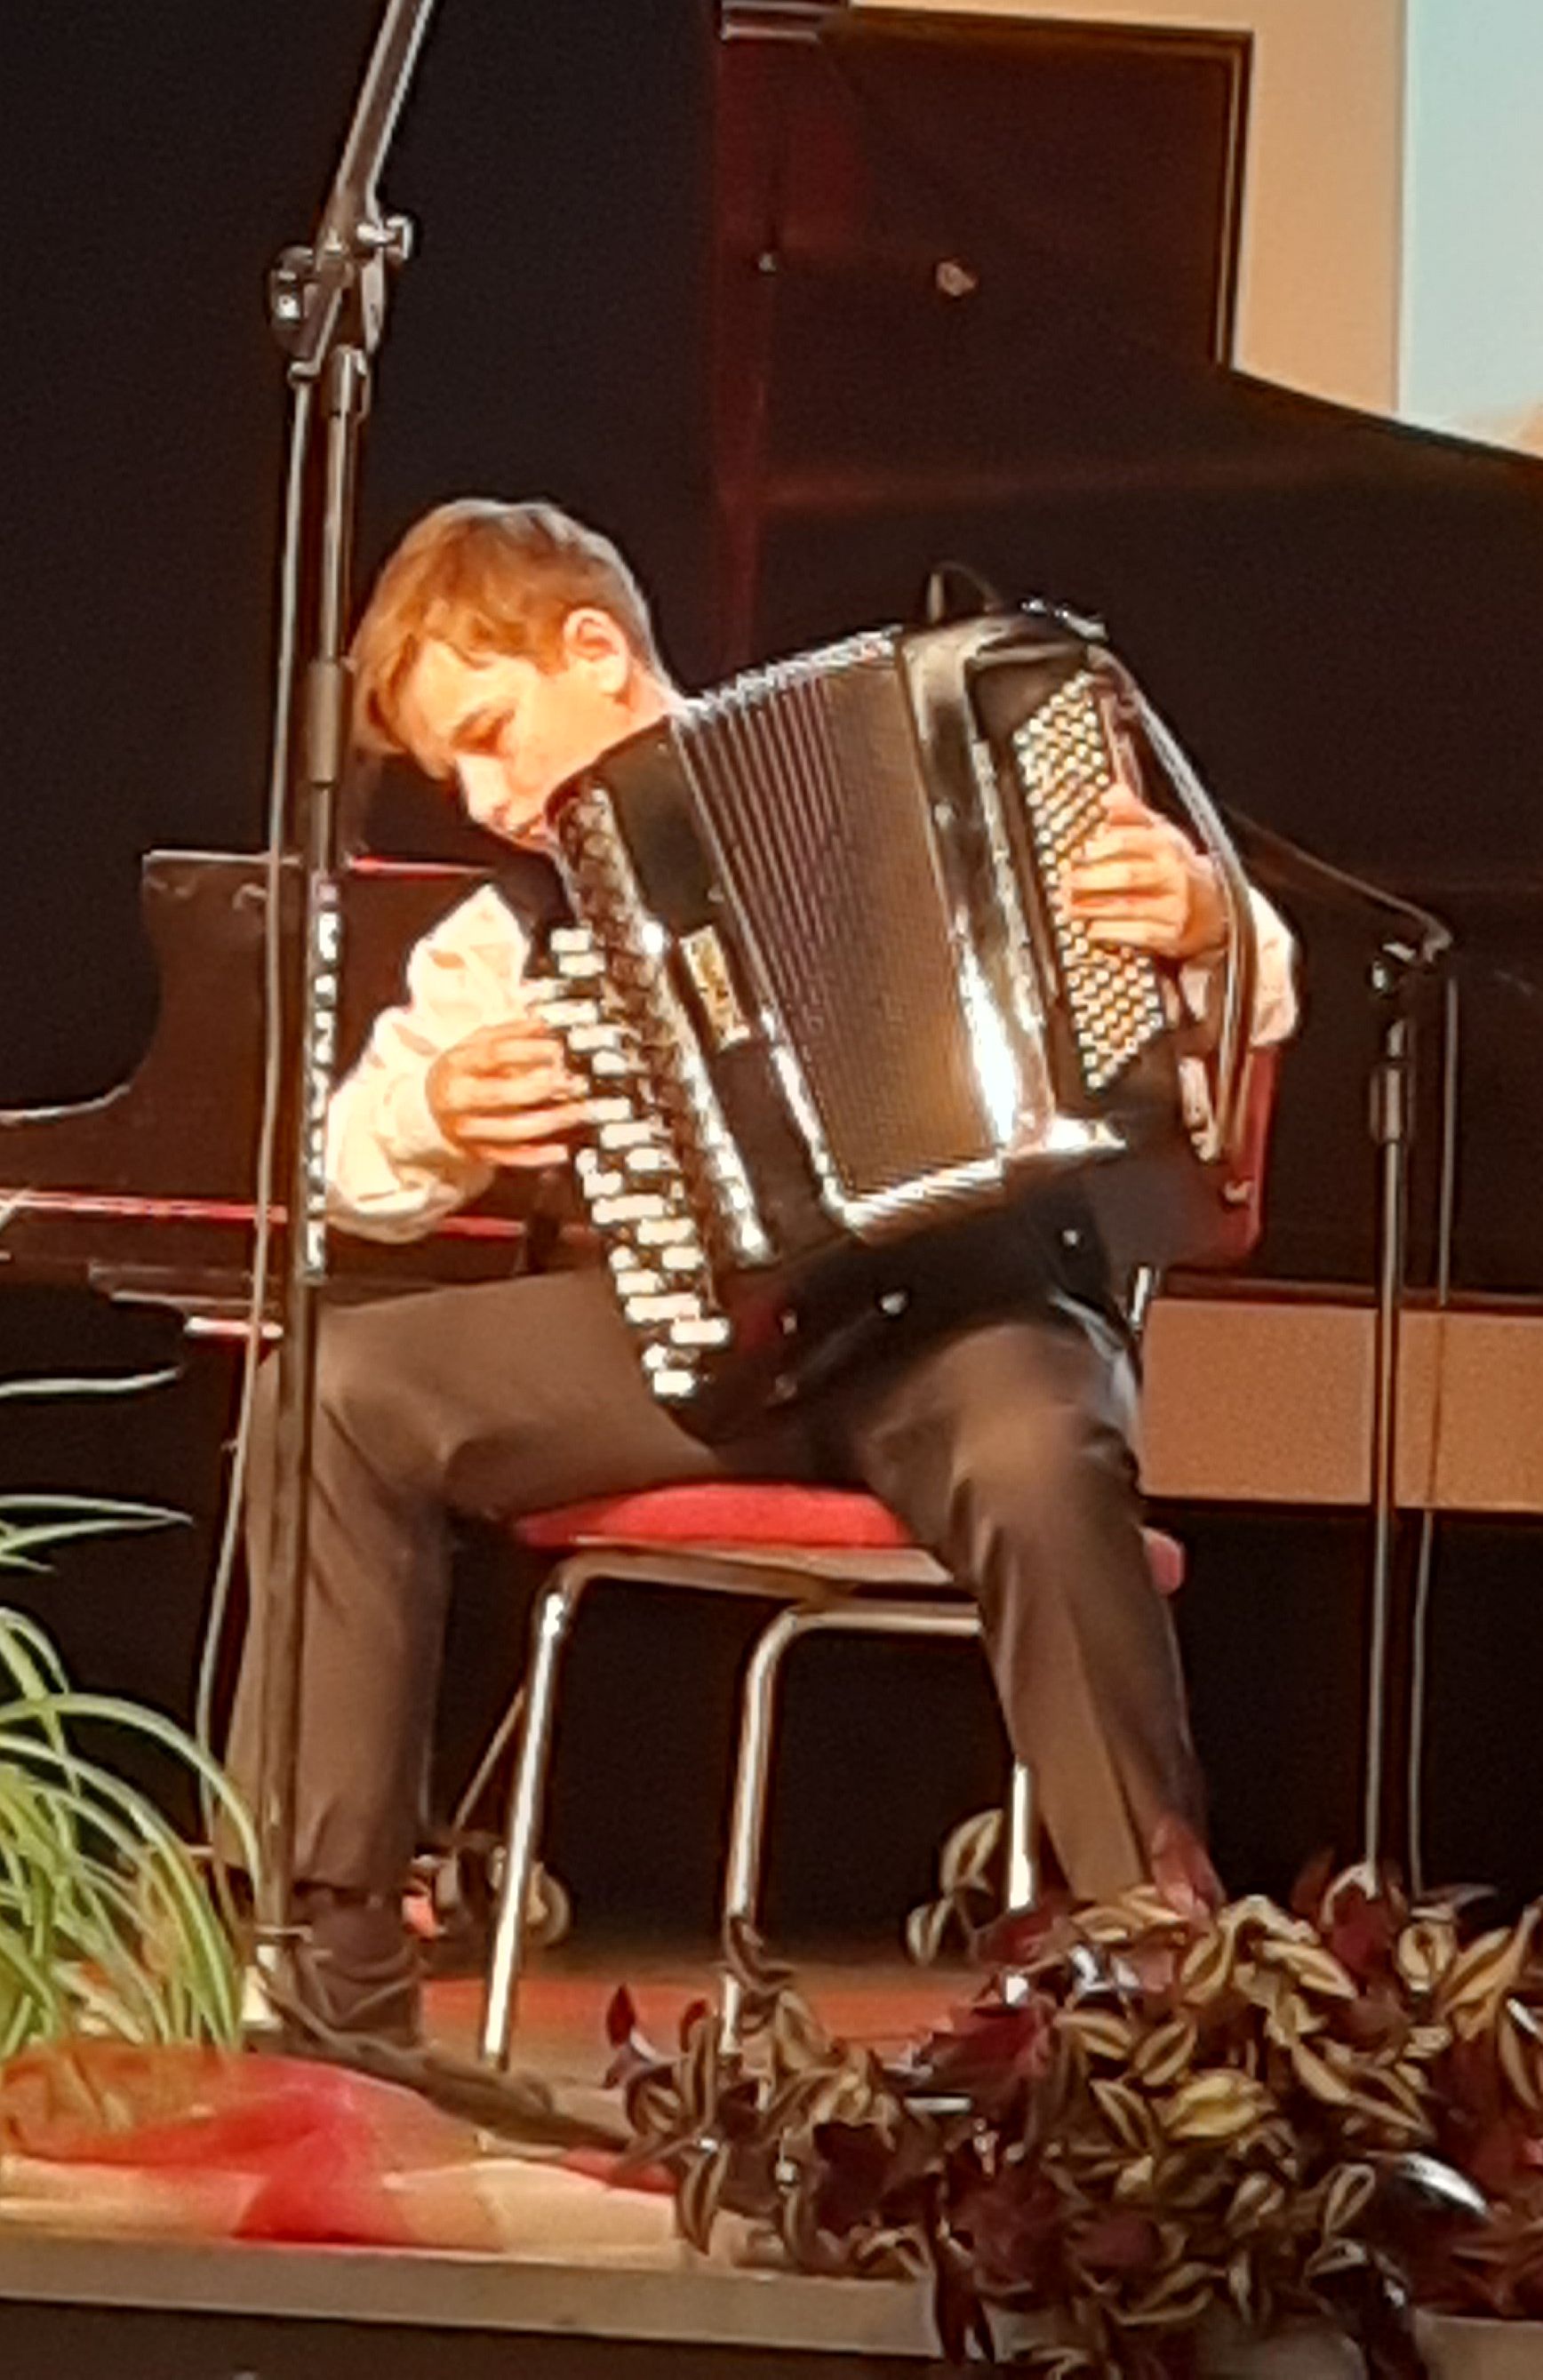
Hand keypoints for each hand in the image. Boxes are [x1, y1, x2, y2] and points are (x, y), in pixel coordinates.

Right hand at [425, 1003, 594, 1168]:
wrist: (431, 1105)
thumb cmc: (463, 1070)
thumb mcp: (477, 1042)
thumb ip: (509, 1032)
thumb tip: (543, 1024)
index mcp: (458, 1065)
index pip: (493, 1055)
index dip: (527, 1051)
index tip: (556, 1048)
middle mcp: (459, 1099)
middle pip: (500, 1094)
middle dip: (539, 1088)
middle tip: (571, 1082)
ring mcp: (467, 1129)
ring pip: (510, 1129)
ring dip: (548, 1122)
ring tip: (577, 1112)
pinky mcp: (478, 1152)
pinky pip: (510, 1158)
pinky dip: (537, 1157)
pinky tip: (561, 1150)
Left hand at [1064, 783, 1224, 962]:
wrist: (1213, 906)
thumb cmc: (1175, 866)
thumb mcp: (1160, 835)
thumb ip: (1133, 815)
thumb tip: (1110, 794)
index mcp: (1169, 847)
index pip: (1133, 842)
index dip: (1103, 847)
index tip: (1080, 853)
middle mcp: (1174, 876)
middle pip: (1128, 876)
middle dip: (1092, 880)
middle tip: (1066, 883)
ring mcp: (1175, 908)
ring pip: (1130, 907)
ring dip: (1094, 908)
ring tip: (1069, 907)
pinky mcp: (1172, 935)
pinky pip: (1139, 935)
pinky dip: (1112, 932)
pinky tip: (1091, 929)